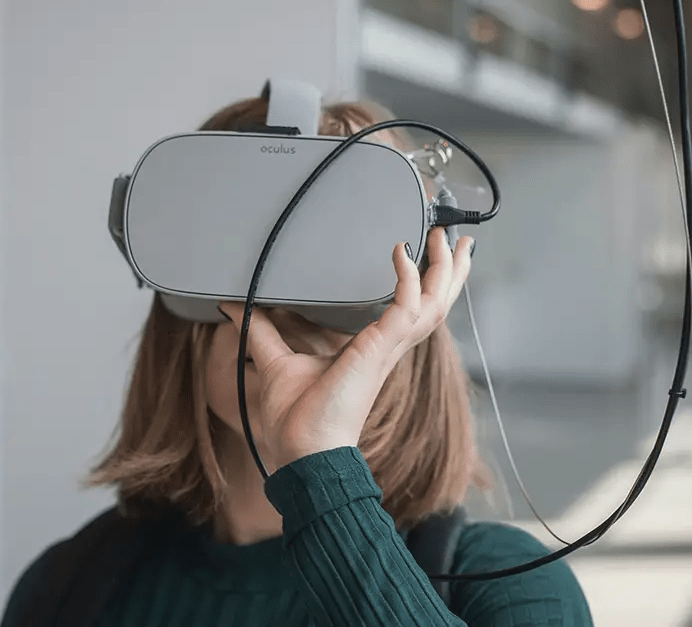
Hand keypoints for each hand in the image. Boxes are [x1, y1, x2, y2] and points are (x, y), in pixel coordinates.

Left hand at [217, 228, 473, 471]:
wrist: (302, 452)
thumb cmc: (295, 419)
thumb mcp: (275, 360)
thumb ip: (260, 330)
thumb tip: (234, 306)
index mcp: (374, 350)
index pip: (412, 311)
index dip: (425, 283)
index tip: (424, 253)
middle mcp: (388, 347)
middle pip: (436, 303)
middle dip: (450, 270)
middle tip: (457, 239)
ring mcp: (388, 348)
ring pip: (434, 303)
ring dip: (444, 269)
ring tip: (448, 239)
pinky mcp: (380, 349)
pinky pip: (406, 306)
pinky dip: (407, 278)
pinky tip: (400, 253)